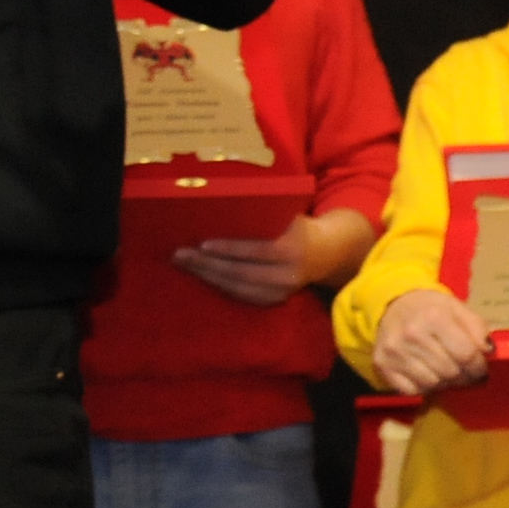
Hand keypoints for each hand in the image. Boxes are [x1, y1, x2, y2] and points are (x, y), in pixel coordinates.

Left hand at [169, 207, 374, 306]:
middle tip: (180, 254)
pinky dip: (219, 285)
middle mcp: (288, 275)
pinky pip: (242, 295)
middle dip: (207, 264)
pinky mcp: (275, 301)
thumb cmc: (299, 227)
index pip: (256, 251)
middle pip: (241, 272)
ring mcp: (282, 292)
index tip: (202, 244)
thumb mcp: (288, 217)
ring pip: (238, 287)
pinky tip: (202, 275)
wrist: (328, 253)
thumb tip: (220, 205)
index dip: (228, 249)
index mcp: (293, 249)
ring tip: (184, 264)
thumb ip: (264, 216)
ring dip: (207, 276)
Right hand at [373, 288, 490, 395]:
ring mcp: (394, 352)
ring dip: (446, 383)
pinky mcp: (382, 364)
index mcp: (435, 317)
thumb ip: (477, 328)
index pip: (466, 354)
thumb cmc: (431, 308)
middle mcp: (412, 334)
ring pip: (433, 384)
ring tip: (449, 373)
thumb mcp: (458, 308)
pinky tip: (430, 375)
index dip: (479, 366)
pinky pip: (412, 391)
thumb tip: (488, 351)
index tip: (482, 370)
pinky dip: (425, 388)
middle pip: (450, 372)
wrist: (394, 304)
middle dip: (465, 377)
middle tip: (468, 374)